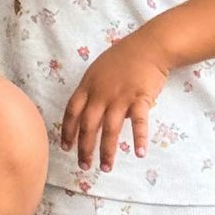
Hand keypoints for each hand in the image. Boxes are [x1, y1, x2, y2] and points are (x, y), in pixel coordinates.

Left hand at [60, 31, 170, 171]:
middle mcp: (101, 93)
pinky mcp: (140, 98)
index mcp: (88, 85)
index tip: (65, 147)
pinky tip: (139, 154)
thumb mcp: (98, 70)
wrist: (149, 46)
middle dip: (84, 148)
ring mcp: (120, 96)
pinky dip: (139, 138)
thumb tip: (90, 113)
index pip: (72, 112)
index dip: (67, 131)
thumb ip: (92, 91)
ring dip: (107, 151)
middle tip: (84, 166)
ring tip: (106, 168)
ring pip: (110, 128)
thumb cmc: (124, 57)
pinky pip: (139, 122)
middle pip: (88, 125)